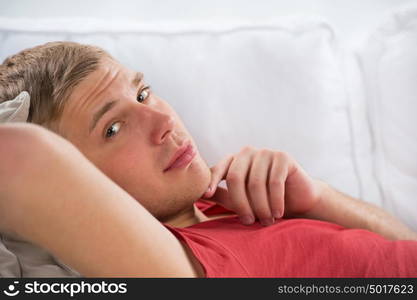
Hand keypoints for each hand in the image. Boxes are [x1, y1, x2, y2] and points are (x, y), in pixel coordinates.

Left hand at [202, 146, 322, 225]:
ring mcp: (265, 153)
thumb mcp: (239, 200)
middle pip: (235, 177)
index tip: (205, 196)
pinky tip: (278, 213)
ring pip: (255, 182)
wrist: (298, 199)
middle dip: (240, 203)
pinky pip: (274, 182)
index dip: (211, 181)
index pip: (219, 169)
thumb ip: (221, 195)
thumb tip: (197, 195)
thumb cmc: (265, 201)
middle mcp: (248, 153)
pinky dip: (275, 201)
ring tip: (266, 221)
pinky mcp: (283, 157)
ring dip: (260, 206)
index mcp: (235, 160)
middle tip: (248, 222)